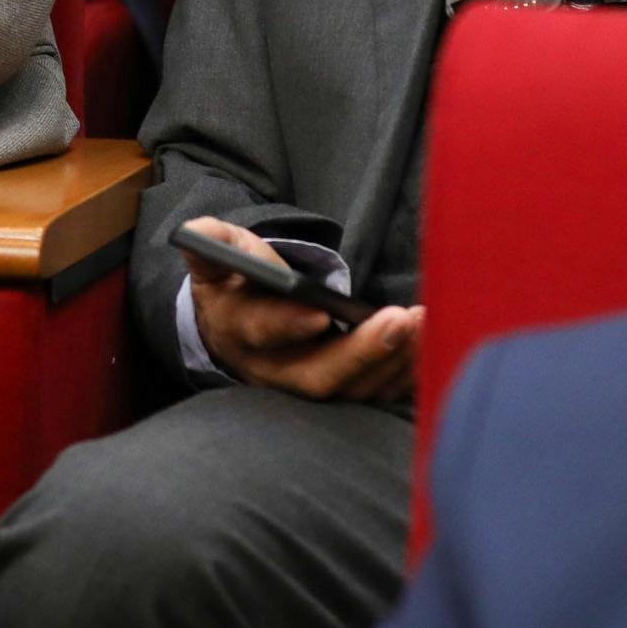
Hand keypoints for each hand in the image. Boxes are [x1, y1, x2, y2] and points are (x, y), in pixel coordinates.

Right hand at [178, 216, 422, 401]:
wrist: (241, 326)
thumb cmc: (237, 285)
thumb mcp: (216, 260)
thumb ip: (209, 246)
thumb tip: (197, 234)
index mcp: (241, 331)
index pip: (263, 333)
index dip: (289, 326)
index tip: (322, 312)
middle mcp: (276, 371)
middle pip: (320, 376)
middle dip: (362, 352)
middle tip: (399, 319)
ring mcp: (310, 385)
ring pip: (354, 389)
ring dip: (393, 360)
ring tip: (423, 322)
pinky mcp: (341, 390)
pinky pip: (375, 393)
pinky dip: (404, 375)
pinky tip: (429, 344)